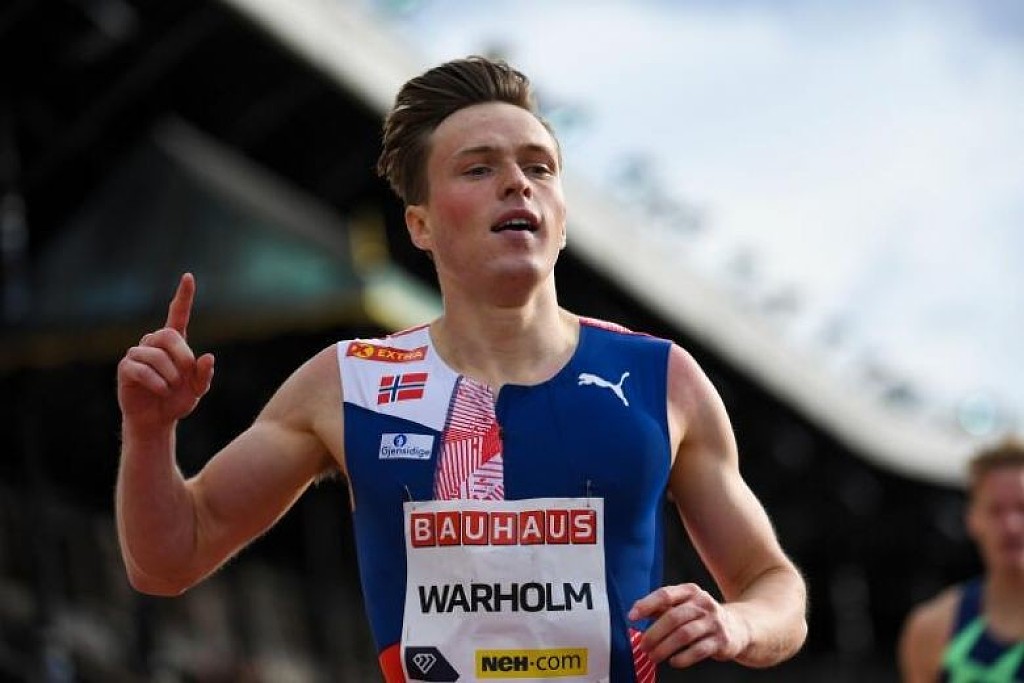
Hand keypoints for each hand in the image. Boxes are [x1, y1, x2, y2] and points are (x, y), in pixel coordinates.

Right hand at [117, 273, 214, 432]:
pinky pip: (142, 369)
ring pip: (156, 355)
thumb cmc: (177, 401)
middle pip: (169, 335)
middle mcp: (154, 343)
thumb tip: (208, 357)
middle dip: (183, 357)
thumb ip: (204, 374)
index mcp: (174, 344)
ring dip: (170, 376)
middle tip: (186, 376)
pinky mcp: (126, 368)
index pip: (178, 314)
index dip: (183, 296)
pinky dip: (157, 383)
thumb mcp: (198, 389)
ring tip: (171, 388)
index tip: (188, 276)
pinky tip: (161, 391)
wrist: (157, 420)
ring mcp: (137, 354)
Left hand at [629, 583, 749, 667]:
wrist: (738, 627)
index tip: (632, 616)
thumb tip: (635, 610)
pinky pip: (699, 650)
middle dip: (654, 633)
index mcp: (690, 591)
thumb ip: (661, 607)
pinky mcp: (722, 640)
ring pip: (684, 634)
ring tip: (653, 656)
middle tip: (643, 646)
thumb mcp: (684, 605)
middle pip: (673, 617)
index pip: (665, 594)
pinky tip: (673, 662)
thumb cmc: (702, 616)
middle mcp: (703, 603)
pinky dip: (683, 658)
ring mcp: (714, 622)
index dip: (647, 605)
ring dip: (665, 647)